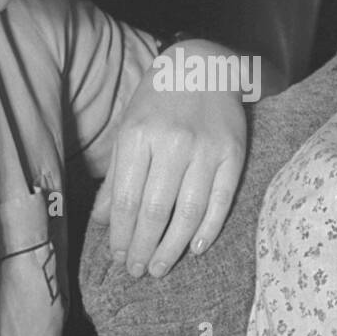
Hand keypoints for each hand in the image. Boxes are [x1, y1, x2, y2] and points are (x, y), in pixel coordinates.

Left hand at [90, 40, 246, 278]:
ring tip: (159, 267)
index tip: (118, 257)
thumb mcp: (128, 127)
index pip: (126, 199)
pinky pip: (221, 201)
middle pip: (155, 211)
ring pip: (188, 212)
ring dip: (172, 248)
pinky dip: (208, 229)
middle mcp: (172, 143)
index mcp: (138, 135)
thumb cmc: (159, 99)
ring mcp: (206, 149)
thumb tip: (103, 222)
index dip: (121, 235)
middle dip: (143, 248)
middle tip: (136, 271)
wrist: (205, 64)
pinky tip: (194, 248)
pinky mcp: (233, 154)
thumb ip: (116, 175)